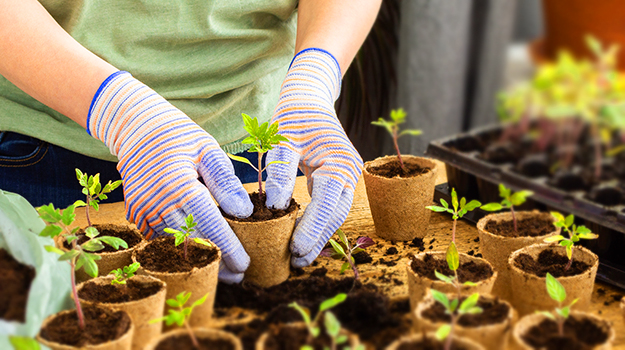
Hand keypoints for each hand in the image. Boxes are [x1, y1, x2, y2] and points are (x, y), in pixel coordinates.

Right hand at [87, 71, 252, 282]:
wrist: (135, 126)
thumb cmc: (178, 135)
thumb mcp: (207, 149)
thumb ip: (226, 181)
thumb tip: (244, 212)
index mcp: (178, 184)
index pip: (209, 224)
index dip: (227, 247)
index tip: (244, 264)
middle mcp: (156, 201)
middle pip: (191, 242)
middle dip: (215, 261)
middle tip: (237, 275)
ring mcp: (142, 209)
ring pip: (173, 245)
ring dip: (197, 258)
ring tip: (221, 270)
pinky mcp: (135, 213)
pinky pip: (158, 238)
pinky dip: (178, 248)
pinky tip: (197, 253)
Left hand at [265, 49, 362, 267]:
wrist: (310, 97)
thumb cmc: (294, 115)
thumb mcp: (282, 137)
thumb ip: (280, 170)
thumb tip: (276, 206)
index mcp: (340, 162)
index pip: (327, 203)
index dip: (312, 228)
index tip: (294, 249)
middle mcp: (350, 172)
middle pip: (336, 214)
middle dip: (317, 239)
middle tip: (295, 262)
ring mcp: (348, 176)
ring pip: (336, 214)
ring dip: (319, 236)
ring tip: (298, 258)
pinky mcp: (338, 179)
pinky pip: (331, 206)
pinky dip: (318, 223)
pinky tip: (303, 238)